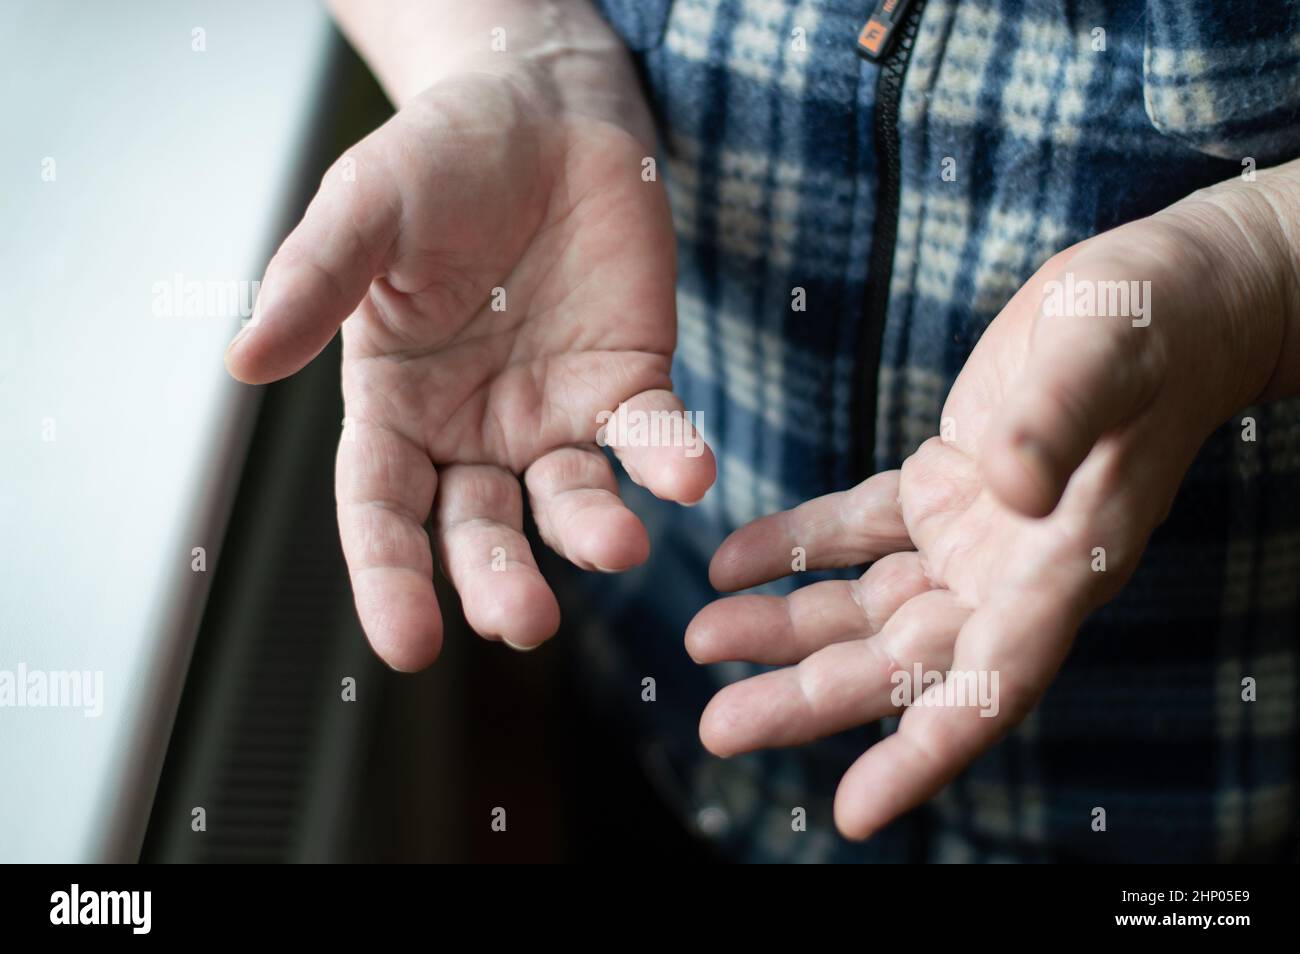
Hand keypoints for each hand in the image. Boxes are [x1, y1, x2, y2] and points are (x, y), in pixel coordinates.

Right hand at [226, 63, 713, 669]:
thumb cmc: (436, 160)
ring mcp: (554, 414)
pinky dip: (670, 459)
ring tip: (618, 546)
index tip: (408, 645)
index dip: (390, 579)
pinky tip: (688, 475)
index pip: (383, 513)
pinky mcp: (628, 383)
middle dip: (500, 579)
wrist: (539, 112)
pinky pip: (652, 436)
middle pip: (479, 529)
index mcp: (395, 407)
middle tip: (523, 621)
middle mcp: (473, 430)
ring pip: (571, 500)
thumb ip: (314, 284)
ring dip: (593, 531)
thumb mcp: (363, 208)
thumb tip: (242, 363)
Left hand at [686, 165, 1299, 838]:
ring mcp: (975, 536)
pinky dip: (797, 547)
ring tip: (702, 638)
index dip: (925, 752)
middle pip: (901, 662)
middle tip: (718, 728)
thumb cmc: (1150, 326)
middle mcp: (1013, 571)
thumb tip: (1007, 489)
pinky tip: (733, 561)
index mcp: (1063, 564)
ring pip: (866, 607)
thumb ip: (1053, 424)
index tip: (855, 810)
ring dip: (784, 628)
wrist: (1165, 297)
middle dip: (809, 698)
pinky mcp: (944, 488)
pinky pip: (857, 533)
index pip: (992, 683)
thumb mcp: (1102, 358)